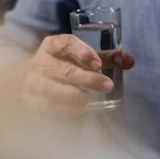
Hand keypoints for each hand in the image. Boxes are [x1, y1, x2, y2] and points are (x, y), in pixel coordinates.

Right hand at [17, 34, 134, 113]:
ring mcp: (32, 84)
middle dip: (87, 79)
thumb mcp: (82, 56)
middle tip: (107, 86)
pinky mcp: (29, 102)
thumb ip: (107, 57)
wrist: (29, 80)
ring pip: (51, 90)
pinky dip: (60, 111)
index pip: (65, 44)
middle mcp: (40, 63)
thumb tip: (130, 61)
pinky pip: (44, 108)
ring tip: (87, 102)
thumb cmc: (64, 64)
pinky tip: (73, 114)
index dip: (82, 52)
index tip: (97, 63)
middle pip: (64, 70)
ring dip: (72, 97)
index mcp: (53, 46)